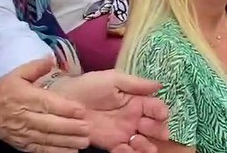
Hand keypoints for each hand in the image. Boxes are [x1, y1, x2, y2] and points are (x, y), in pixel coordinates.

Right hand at [0, 59, 89, 151]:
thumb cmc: (3, 91)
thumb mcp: (17, 74)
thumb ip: (36, 67)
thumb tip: (52, 59)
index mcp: (25, 97)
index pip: (47, 104)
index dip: (65, 108)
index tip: (82, 111)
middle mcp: (24, 116)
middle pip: (49, 124)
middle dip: (69, 127)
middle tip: (87, 129)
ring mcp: (23, 133)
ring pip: (47, 139)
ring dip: (66, 141)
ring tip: (84, 142)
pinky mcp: (22, 144)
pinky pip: (40, 150)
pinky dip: (55, 152)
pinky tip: (70, 152)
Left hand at [49, 70, 170, 152]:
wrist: (64, 102)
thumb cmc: (89, 86)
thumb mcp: (113, 79)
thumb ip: (136, 84)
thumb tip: (160, 85)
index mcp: (135, 100)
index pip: (154, 107)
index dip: (161, 111)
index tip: (162, 115)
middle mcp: (132, 117)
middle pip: (153, 126)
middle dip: (158, 131)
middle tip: (161, 134)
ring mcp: (123, 132)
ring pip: (142, 141)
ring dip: (146, 145)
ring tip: (145, 146)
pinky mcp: (111, 144)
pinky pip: (125, 151)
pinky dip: (129, 152)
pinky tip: (126, 148)